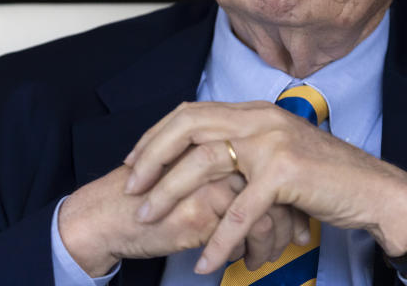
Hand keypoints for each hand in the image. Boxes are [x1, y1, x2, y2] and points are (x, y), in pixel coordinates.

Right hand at [58, 163, 308, 275]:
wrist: (105, 216)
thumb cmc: (149, 203)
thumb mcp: (194, 184)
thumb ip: (226, 185)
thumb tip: (267, 211)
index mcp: (221, 143)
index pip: (275, 166)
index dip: (291, 196)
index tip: (298, 221)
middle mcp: (221, 157)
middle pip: (278, 186)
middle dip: (293, 219)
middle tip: (301, 240)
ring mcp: (213, 182)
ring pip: (268, 210)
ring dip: (274, 242)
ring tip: (268, 259)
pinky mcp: (201, 211)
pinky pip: (245, 232)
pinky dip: (250, 252)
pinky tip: (246, 264)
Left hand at [123, 101, 406, 273]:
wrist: (375, 191)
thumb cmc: (326, 178)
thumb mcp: (280, 151)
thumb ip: (246, 148)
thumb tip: (205, 159)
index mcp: (256, 111)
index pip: (192, 111)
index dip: (157, 134)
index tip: (135, 161)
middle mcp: (261, 118)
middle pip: (188, 126)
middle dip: (151, 156)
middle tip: (130, 187)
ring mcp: (273, 142)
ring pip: (204, 164)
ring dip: (170, 195)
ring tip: (149, 221)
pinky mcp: (285, 174)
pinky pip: (240, 211)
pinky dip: (219, 239)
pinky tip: (206, 261)